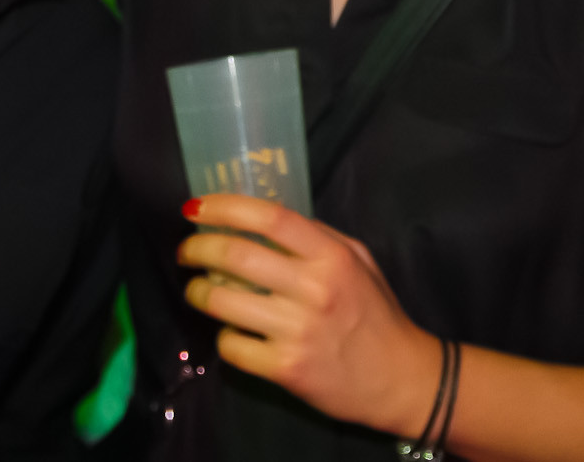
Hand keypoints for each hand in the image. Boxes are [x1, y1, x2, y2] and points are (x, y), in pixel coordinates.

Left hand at [177, 196, 441, 436]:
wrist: (397, 376)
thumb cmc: (376, 312)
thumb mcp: (359, 260)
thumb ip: (318, 237)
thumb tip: (264, 219)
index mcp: (332, 257)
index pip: (270, 218)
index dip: (226, 207)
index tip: (197, 207)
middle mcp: (314, 289)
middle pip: (235, 256)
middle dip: (197, 248)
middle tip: (187, 250)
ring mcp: (297, 331)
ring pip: (222, 302)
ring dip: (199, 292)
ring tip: (199, 290)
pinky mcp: (284, 368)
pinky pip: (231, 346)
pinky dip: (223, 335)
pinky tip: (231, 329)